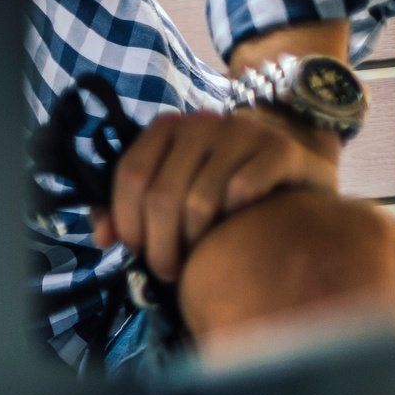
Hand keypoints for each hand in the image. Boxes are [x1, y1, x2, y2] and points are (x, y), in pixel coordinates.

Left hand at [94, 108, 337, 283]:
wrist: (291, 172)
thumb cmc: (220, 190)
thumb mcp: (171, 193)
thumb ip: (129, 211)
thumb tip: (103, 237)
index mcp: (167, 129)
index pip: (131, 174)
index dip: (126, 220)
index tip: (134, 251)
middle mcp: (201, 123)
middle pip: (162, 194)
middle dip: (159, 245)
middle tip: (167, 271)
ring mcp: (242, 131)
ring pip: (200, 200)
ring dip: (194, 240)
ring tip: (199, 256)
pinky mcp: (279, 148)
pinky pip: (243, 190)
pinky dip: (234, 218)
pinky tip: (237, 228)